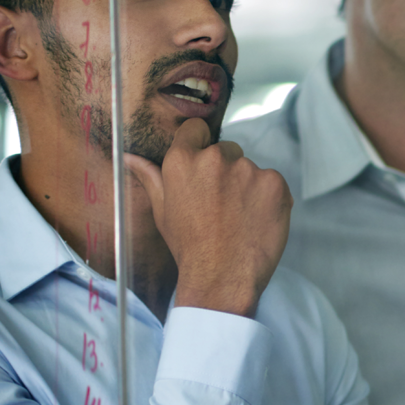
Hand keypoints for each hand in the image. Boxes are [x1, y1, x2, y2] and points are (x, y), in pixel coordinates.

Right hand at [124, 118, 290, 317]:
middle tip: (222, 205)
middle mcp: (215, 158)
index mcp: (182, 160)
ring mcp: (248, 169)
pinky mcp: (274, 182)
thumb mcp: (163, 211)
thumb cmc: (189, 246)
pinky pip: (272, 183)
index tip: (204, 166)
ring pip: (250, 169)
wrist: (223, 276)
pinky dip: (268, 198)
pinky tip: (257, 220)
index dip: (200, 144)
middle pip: (226, 150)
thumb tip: (130, 157)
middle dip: (225, 171)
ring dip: (248, 186)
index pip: (195, 129)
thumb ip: (151, 177)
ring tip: (239, 217)